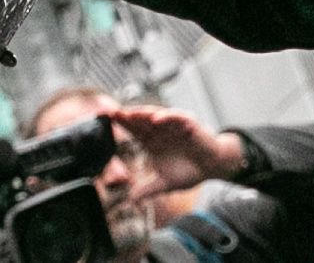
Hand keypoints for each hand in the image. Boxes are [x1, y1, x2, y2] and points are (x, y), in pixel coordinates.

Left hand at [98, 107, 243, 195]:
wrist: (213, 167)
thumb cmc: (189, 170)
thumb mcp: (165, 183)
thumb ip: (148, 189)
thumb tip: (131, 200)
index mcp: (151, 140)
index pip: (131, 129)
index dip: (118, 124)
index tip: (101, 120)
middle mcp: (159, 129)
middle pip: (139, 119)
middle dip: (124, 115)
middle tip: (108, 113)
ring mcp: (173, 124)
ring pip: (154, 115)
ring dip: (142, 113)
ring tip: (128, 113)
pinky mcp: (188, 123)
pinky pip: (175, 117)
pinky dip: (166, 117)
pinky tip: (156, 118)